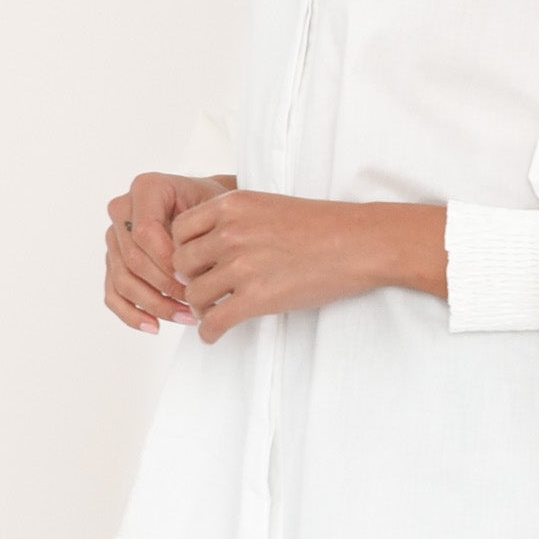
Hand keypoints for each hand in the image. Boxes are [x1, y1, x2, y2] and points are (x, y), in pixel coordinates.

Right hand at [104, 172, 232, 333]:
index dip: (167, 260)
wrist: (210, 209)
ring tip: (186, 316)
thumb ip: (200, 233)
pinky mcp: (114, 261)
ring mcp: (114, 237)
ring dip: (154, 305)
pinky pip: (113, 293)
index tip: (194, 278)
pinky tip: (154, 325)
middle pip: (133, 259)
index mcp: (146, 188)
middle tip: (195, 304)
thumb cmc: (216, 207)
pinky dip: (132, 313)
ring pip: (123, 280)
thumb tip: (189, 276)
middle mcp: (122, 210)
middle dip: (165, 287)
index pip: (145, 232)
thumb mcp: (217, 208)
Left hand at [169, 189, 381, 343]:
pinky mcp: (257, 297)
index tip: (197, 263)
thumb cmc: (322, 225)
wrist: (360, 242)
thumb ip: (234, 220)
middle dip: (189, 280)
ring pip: (195, 294)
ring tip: (213, 312)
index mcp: (232, 204)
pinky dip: (208, 332)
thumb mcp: (269, 205)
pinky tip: (214, 335)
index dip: (183, 249)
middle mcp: (231, 232)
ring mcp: (243, 265)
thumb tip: (205, 248)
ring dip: (201, 308)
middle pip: (181, 264)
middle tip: (205, 289)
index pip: (179, 230)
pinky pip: (215, 321)